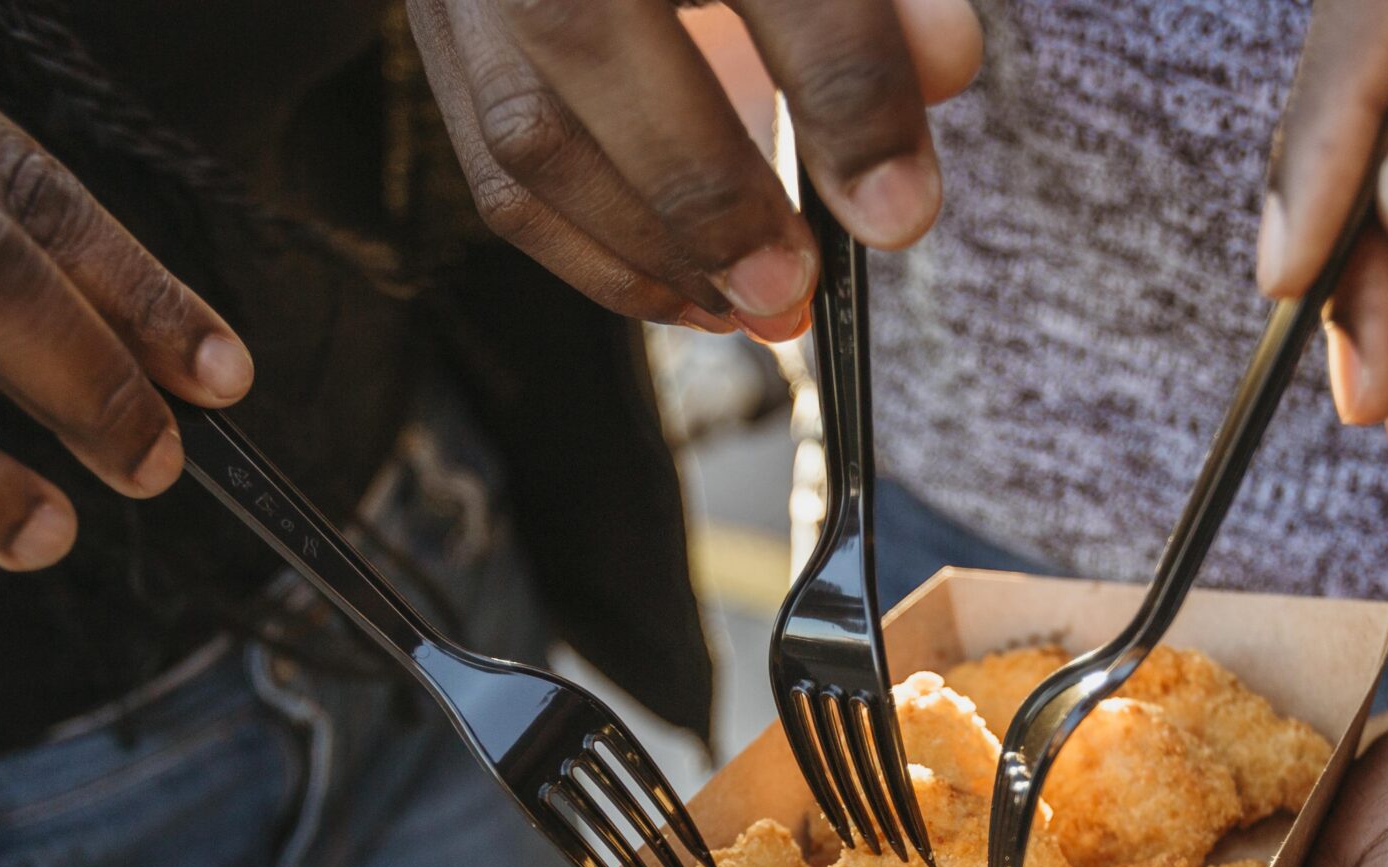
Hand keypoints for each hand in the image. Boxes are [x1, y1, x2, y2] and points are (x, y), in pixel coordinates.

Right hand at [408, 0, 982, 339]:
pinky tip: (681, 294)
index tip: (900, 207)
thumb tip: (947, 66)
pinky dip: (592, 256)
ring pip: (527, 125)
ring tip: (747, 308)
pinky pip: (493, 171)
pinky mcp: (440, 40)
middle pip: (593, 36)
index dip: (842, 83)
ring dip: (643, 247)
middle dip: (708, 190)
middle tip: (793, 288)